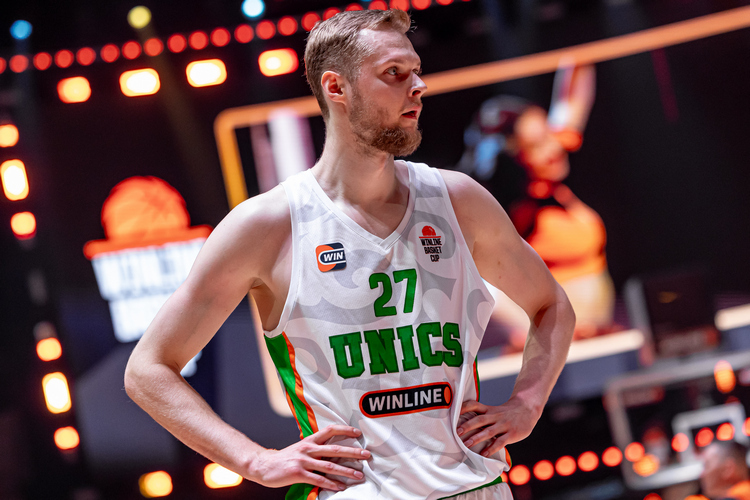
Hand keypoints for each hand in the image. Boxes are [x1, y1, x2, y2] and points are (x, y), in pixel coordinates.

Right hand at [249, 425, 370, 490]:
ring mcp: (303, 461)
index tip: (358, 433)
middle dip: (353, 452)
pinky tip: (341, 487)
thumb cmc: (285, 457)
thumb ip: (316, 448)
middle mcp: (308, 448)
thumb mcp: (301, 448)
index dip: (345, 430)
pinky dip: (331, 484)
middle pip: (334, 448)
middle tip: (367, 455)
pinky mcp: (298, 473)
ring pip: (329, 465)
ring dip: (346, 471)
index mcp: (310, 440)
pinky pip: (318, 480)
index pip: (330, 430)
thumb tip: (333, 449)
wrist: (264, 465)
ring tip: (359, 475)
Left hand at [456, 398, 540, 456]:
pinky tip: (484, 454)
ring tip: (466, 445)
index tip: (453, 412)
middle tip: (456, 432)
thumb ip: (482, 416)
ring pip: (488, 431)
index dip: (464, 408)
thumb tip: (463, 426)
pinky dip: (492, 448)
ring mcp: (503, 425)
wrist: (528, 409)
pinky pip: (500, 442)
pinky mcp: (512, 434)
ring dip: (477, 438)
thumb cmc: (507, 413)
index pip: (474, 405)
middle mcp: (495, 416)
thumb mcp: (494, 410)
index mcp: (489, 410)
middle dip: (467, 426)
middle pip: (479, 420)